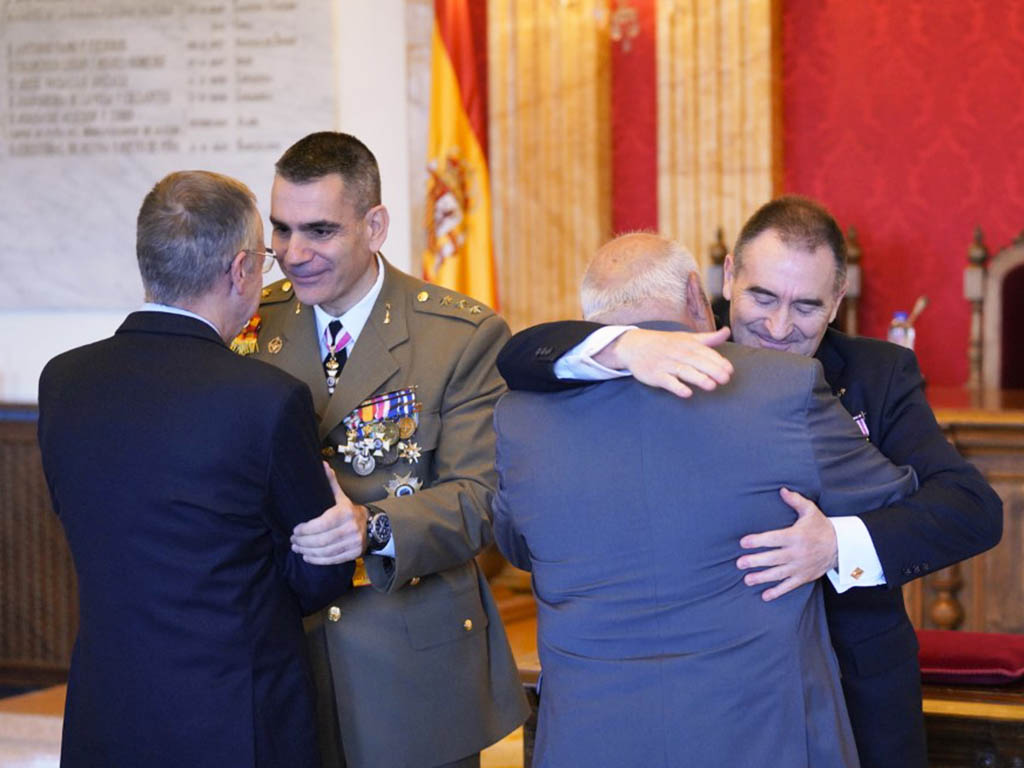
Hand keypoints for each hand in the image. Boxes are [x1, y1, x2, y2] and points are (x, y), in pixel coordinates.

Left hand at [291, 462, 368, 563]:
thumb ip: (330, 483)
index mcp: (346, 512)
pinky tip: (307, 557)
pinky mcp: (354, 553)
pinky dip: (318, 560)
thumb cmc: (350, 511)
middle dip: (303, 542)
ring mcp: (354, 542)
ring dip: (308, 552)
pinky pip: (333, 559)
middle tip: (293, 540)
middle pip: (321, 540)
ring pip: (326, 551)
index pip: (321, 524)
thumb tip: (322, 465)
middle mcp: (351, 528)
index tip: (295, 530)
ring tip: (297, 548)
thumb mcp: (341, 496)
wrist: (373, 526)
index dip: (305, 529)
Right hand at [594, 327, 732, 397]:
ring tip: (711, 386)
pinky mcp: (655, 375)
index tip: (729, 370)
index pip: (705, 352)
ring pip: (683, 371)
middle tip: (725, 379)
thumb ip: (708, 339)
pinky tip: (686, 393)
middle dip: (712, 370)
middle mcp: (677, 353)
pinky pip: (667, 381)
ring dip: (698, 378)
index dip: (718, 361)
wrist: (635, 345)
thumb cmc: (665, 343)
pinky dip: (676, 387)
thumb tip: (727, 332)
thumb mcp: (686, 338)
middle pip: (697, 361)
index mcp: (687, 344)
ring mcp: (665, 364)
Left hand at [736, 487, 837, 600]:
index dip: (758, 541)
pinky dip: (777, 592)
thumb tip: (782, 490)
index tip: (743, 542)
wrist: (841, 546)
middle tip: (739, 563)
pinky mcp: (804, 577)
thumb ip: (795, 500)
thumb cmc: (820, 526)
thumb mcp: (810, 510)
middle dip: (755, 561)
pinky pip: (789, 586)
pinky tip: (765, 596)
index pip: (774, 539)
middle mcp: (798, 553)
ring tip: (747, 580)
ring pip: (778, 574)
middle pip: (773, 558)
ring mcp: (801, 567)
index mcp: (796, 536)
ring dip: (762, 578)